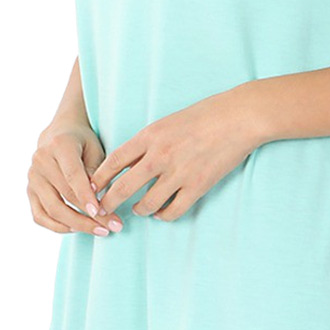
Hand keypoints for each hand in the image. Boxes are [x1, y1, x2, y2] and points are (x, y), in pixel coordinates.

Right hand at [27, 120, 122, 236]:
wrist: (59, 134)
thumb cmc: (83, 142)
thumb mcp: (96, 149)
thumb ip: (96, 173)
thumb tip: (99, 202)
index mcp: (59, 145)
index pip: (72, 175)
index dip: (86, 196)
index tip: (100, 212)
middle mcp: (41, 161)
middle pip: (64, 196)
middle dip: (89, 216)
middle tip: (111, 226)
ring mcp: (32, 177)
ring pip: (51, 210)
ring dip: (76, 224)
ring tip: (98, 230)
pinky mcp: (30, 191)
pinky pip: (39, 216)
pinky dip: (57, 226)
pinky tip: (77, 229)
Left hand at [89, 88, 260, 221]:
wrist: (238, 117)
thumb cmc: (205, 114)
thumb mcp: (168, 121)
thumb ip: (149, 140)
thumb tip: (130, 161)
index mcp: (150, 135)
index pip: (114, 161)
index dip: (99, 178)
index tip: (90, 188)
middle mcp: (160, 155)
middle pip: (123, 187)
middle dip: (108, 203)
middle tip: (102, 211)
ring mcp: (179, 172)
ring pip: (147, 204)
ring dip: (139, 210)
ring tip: (138, 210)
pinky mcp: (198, 185)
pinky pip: (173, 210)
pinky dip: (164, 215)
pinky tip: (162, 213)